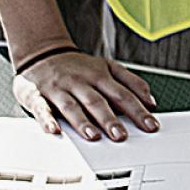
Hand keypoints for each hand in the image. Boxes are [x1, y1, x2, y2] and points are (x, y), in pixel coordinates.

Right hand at [13, 50, 159, 141]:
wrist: (42, 54)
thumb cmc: (78, 67)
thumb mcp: (107, 67)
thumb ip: (131, 82)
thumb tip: (151, 102)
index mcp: (100, 75)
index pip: (122, 94)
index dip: (138, 110)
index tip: (151, 125)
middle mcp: (81, 82)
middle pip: (97, 101)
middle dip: (110, 119)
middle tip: (121, 136)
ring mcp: (60, 89)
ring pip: (72, 106)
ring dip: (83, 122)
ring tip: (93, 136)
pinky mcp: (38, 96)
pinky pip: (42, 109)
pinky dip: (47, 120)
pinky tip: (54, 130)